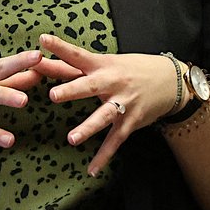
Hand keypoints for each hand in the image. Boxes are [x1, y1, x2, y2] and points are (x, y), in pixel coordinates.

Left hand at [36, 33, 178, 175]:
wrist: (170, 79)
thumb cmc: (131, 68)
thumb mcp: (106, 62)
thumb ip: (73, 67)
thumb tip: (40, 63)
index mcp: (103, 64)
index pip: (78, 54)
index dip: (61, 47)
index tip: (43, 40)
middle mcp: (112, 82)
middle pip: (90, 86)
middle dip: (72, 90)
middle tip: (53, 95)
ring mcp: (123, 103)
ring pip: (104, 116)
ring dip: (88, 127)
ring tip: (71, 138)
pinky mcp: (130, 121)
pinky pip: (115, 140)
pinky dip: (103, 156)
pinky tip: (91, 169)